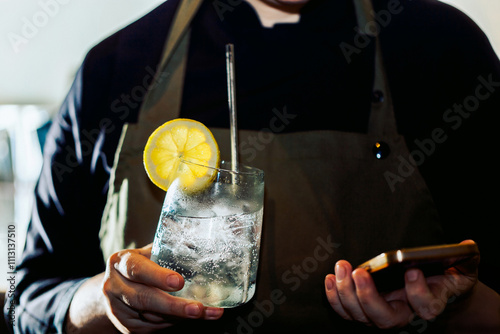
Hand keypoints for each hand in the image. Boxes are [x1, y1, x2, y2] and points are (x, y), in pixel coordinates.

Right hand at [102, 244, 223, 332]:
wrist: (118, 287)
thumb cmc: (142, 265)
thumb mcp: (150, 252)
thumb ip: (170, 249)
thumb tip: (200, 245)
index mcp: (120, 262)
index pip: (137, 269)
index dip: (158, 276)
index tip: (179, 282)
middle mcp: (114, 286)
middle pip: (144, 298)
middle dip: (174, 306)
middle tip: (197, 308)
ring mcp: (118, 309)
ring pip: (152, 316)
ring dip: (180, 316)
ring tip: (205, 313)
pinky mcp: (126, 326)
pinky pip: (153, 327)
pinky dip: (174, 322)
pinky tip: (190, 317)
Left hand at [324, 240, 478, 328]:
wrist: (430, 285)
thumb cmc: (444, 274)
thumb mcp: (460, 266)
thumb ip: (464, 257)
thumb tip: (466, 245)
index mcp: (429, 303)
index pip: (426, 308)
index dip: (418, 292)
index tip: (413, 271)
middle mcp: (404, 313)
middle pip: (385, 319)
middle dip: (368, 297)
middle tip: (359, 272)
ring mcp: (381, 313)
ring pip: (361, 316)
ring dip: (347, 292)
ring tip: (342, 267)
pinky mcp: (363, 308)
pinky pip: (346, 310)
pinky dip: (335, 297)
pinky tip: (330, 277)